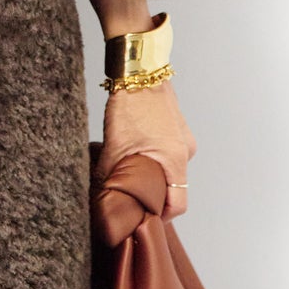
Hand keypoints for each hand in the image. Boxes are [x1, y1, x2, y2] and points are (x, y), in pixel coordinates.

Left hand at [98, 79, 196, 220]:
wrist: (139, 69)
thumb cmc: (130, 106)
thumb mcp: (115, 147)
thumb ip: (112, 177)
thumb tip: (103, 198)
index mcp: (175, 160)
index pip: (178, 204)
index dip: (161, 216)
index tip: (144, 219)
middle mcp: (185, 151)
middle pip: (173, 186)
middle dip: (154, 194)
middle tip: (131, 196)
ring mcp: (183, 137)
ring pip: (169, 167)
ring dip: (153, 173)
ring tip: (129, 169)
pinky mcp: (177, 126)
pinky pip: (168, 150)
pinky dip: (155, 156)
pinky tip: (135, 149)